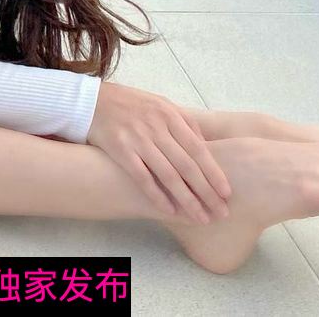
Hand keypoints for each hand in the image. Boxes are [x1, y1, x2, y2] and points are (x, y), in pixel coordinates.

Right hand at [85, 81, 232, 222]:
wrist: (92, 101)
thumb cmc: (130, 104)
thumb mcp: (160, 104)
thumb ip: (183, 122)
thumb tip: (206, 145)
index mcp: (169, 115)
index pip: (198, 149)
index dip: (214, 173)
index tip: (226, 194)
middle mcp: (156, 127)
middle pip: (187, 166)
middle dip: (206, 192)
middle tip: (220, 213)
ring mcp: (138, 139)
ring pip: (168, 175)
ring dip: (187, 199)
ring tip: (200, 217)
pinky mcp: (120, 150)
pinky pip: (142, 178)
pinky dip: (157, 195)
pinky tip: (169, 210)